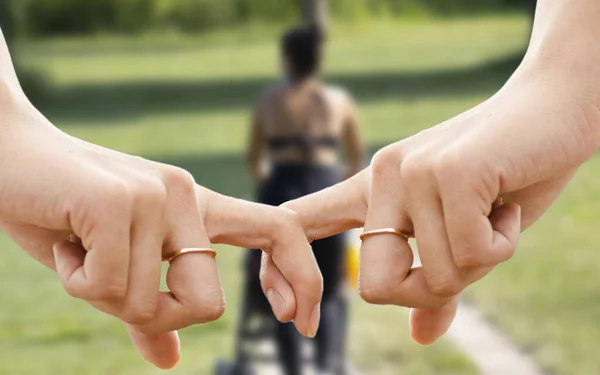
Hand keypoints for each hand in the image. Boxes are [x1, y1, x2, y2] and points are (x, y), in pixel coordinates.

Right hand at [0, 99, 321, 367]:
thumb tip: (172, 361)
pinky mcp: (120, 202)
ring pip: (149, 302)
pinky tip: (63, 239)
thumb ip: (147, 309)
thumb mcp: (112, 268)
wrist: (5, 156)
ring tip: (77, 247)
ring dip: (101, 295)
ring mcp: (157, 196)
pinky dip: (76, 280)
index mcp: (198, 208)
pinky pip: (111, 285)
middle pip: (208, 304)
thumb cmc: (61, 215)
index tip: (300, 322)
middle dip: (155, 317)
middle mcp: (187, 197)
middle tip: (107, 284)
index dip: (304, 278)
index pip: (281, 232)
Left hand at [284, 62, 599, 344]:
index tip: (286, 309)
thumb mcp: (464, 236)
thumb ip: (436, 281)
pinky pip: (469, 252)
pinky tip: (508, 201)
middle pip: (374, 285)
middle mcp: (381, 177)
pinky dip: (501, 243)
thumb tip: (419, 337)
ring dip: (481, 259)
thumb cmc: (507, 176)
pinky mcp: (448, 171)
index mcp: (373, 189)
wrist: (555, 110)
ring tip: (496, 210)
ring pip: (435, 274)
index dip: (281, 263)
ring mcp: (410, 172)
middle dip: (430, 290)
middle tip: (473, 249)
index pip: (305, 220)